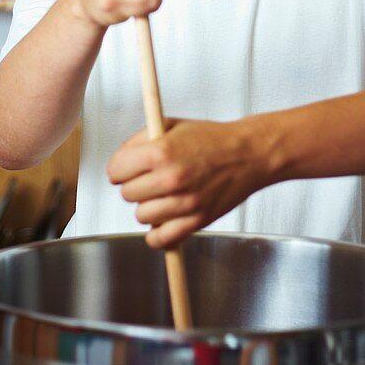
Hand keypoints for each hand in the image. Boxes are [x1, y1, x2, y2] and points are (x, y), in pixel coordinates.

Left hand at [106, 117, 273, 247]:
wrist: (248, 154)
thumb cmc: (212, 139)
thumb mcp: (172, 125)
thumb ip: (140, 139)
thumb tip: (120, 158)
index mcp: (161, 151)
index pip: (116, 170)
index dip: (120, 168)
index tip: (126, 169)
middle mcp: (171, 178)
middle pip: (127, 194)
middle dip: (135, 185)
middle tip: (150, 179)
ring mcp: (184, 202)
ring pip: (142, 216)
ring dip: (149, 207)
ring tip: (164, 195)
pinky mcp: (196, 220)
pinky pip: (161, 238)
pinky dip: (158, 234)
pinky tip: (165, 219)